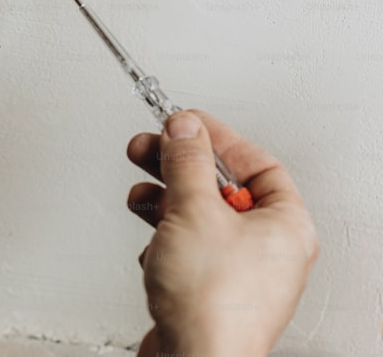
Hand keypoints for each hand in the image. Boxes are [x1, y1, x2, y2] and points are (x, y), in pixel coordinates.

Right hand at [126, 111, 317, 356]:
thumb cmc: (212, 303)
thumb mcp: (193, 210)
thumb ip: (186, 162)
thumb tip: (185, 128)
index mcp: (285, 224)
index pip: (256, 162)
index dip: (217, 138)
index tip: (184, 123)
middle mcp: (268, 249)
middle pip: (221, 188)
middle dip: (179, 167)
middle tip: (149, 147)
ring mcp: (238, 272)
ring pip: (199, 218)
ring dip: (165, 202)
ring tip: (140, 194)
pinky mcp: (208, 291)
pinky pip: (187, 249)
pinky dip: (165, 239)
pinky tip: (150, 244)